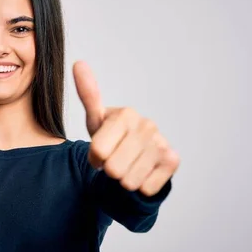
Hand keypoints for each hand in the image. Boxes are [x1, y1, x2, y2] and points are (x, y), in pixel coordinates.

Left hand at [73, 61, 179, 195]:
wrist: (136, 156)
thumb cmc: (112, 137)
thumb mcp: (96, 119)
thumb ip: (87, 95)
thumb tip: (78, 63)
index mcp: (125, 114)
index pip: (97, 152)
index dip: (94, 159)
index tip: (99, 152)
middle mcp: (147, 125)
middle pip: (113, 169)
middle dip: (109, 170)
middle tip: (114, 160)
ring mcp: (162, 143)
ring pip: (129, 181)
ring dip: (124, 180)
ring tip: (127, 166)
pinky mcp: (173, 161)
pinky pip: (146, 188)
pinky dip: (140, 186)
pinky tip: (142, 172)